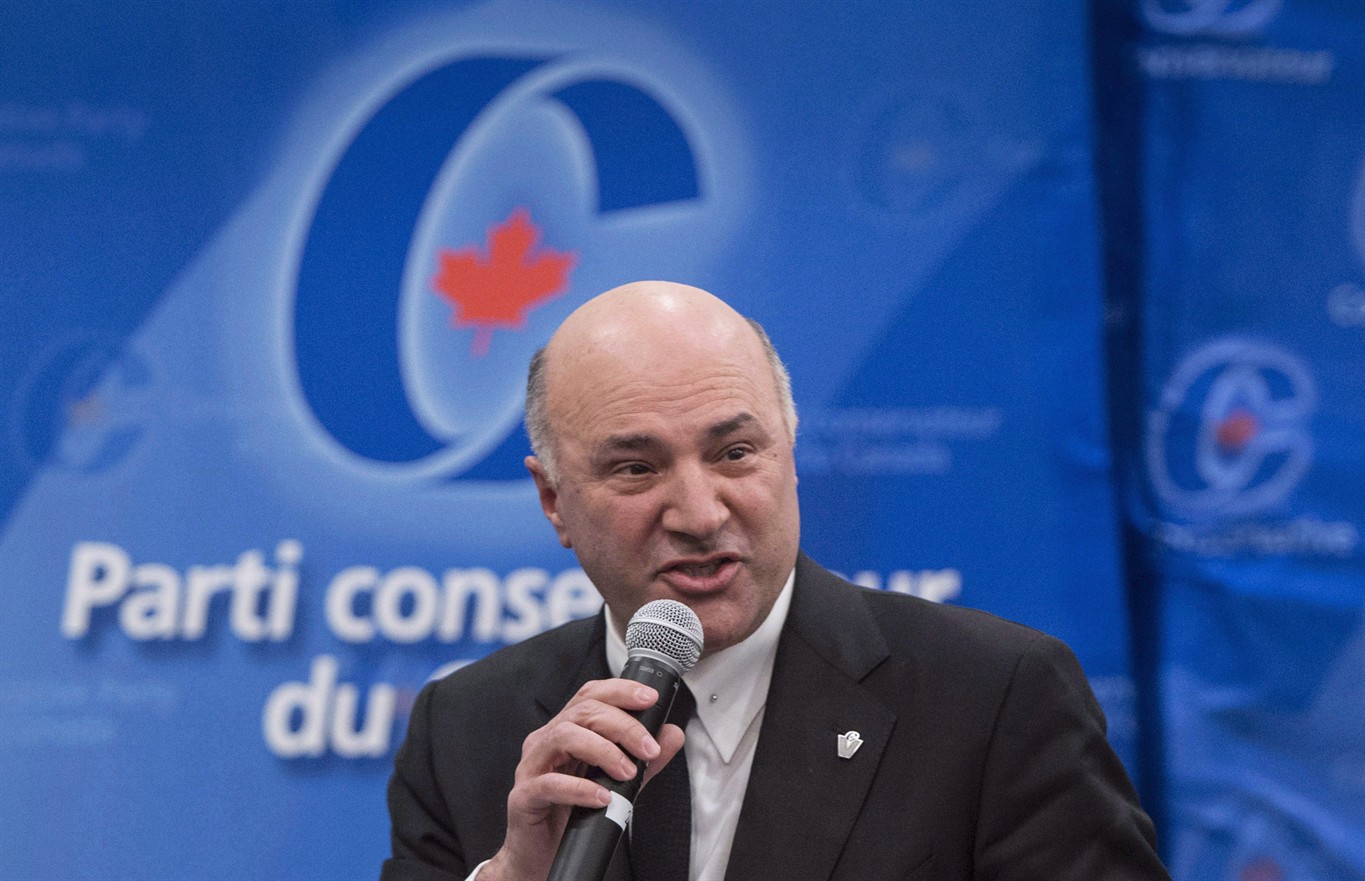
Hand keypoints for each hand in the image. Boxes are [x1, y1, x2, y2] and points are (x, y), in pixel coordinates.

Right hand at [481, 679, 686, 880]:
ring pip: (564, 736)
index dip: (619, 690)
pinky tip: (602, 796)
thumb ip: (644, 759)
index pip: (590, 696)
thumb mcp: (618, 781)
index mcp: (565, 731)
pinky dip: (580, 788)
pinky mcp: (524, 796)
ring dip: (603, 750)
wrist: (540, 855)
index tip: (649, 699)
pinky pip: (549, 783)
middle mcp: (546, 741)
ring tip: (627, 772)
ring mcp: (531, 767)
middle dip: (622, 725)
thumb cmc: (571, 813)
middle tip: (648, 748)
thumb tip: (672, 734)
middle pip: (582, 712)